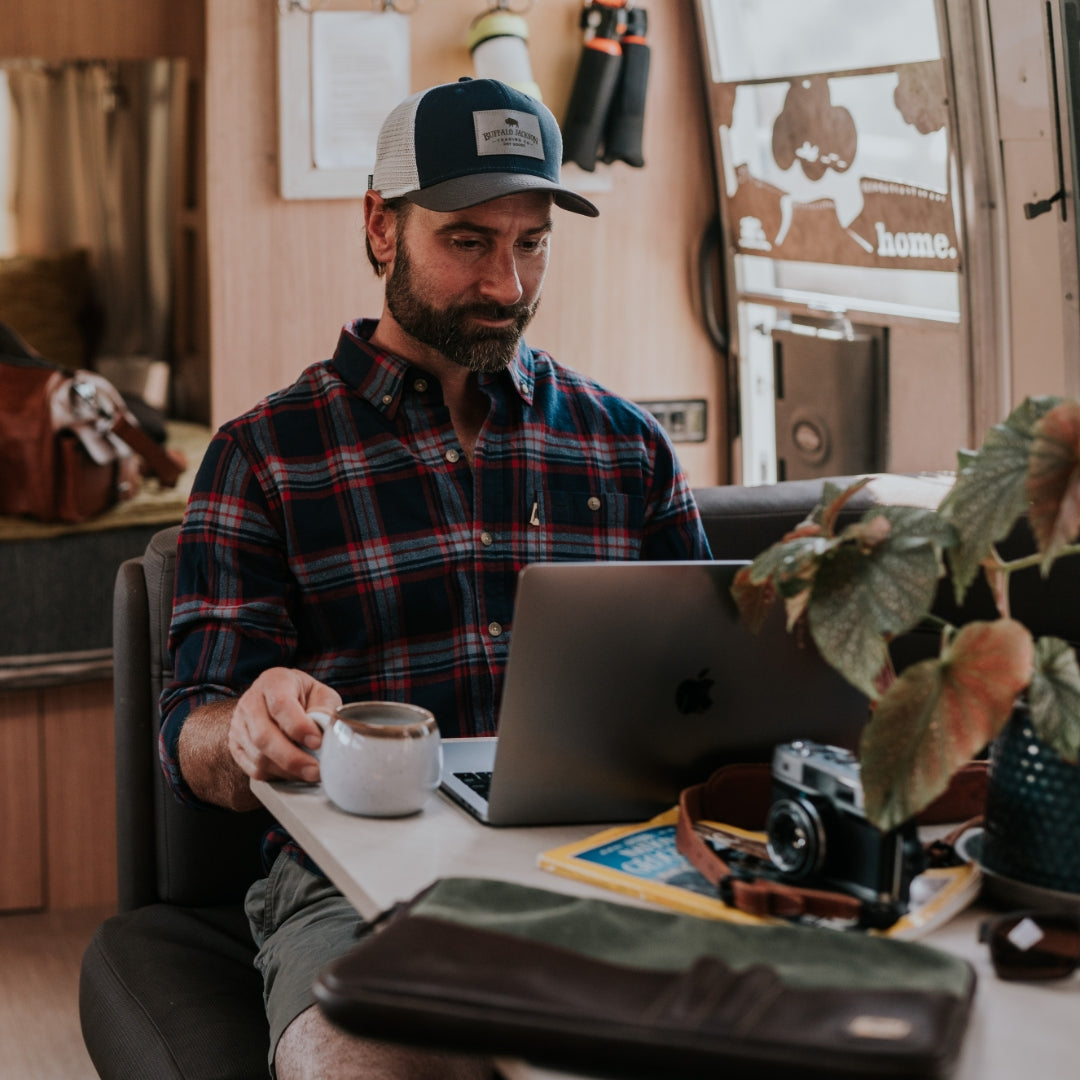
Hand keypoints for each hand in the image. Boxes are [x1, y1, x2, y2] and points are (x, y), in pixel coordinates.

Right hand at [228, 667, 341, 784]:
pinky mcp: (236, 747)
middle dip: (292, 758)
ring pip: (258, 756)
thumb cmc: (306, 697)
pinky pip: (254, 769)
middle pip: (263, 736)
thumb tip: (326, 733)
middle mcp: (250, 702)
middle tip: (316, 770)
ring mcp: (238, 725)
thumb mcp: (321, 694)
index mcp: (273, 682)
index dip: (299, 726)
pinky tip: (295, 773)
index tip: (318, 742)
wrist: (281, 700)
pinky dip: (277, 776)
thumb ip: (325, 710)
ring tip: (311, 773)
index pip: (281, 705)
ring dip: (287, 770)